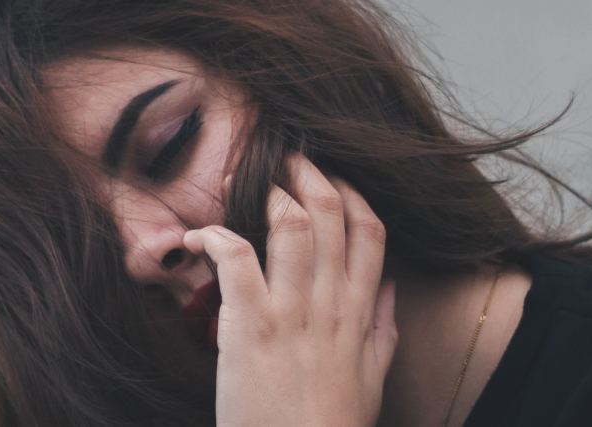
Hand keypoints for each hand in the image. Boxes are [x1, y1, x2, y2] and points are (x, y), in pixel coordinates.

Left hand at [182, 151, 397, 426]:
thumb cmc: (331, 425)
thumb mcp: (373, 376)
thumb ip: (384, 328)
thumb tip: (391, 288)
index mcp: (359, 311)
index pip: (369, 230)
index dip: (351, 193)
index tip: (330, 178)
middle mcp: (330, 302)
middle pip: (330, 213)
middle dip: (308, 173)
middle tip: (283, 156)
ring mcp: (292, 311)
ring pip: (291, 225)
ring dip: (266, 192)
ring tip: (239, 176)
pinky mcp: (251, 326)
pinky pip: (236, 261)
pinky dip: (215, 237)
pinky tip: (199, 233)